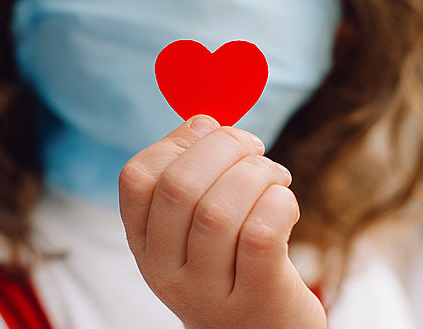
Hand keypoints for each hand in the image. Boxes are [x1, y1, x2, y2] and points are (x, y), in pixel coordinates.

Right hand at [118, 115, 325, 328]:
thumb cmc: (233, 267)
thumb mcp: (196, 228)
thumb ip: (193, 176)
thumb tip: (202, 123)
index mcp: (145, 245)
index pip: (136, 178)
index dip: (178, 142)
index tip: (212, 135)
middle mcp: (166, 272)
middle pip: (179, 186)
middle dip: (225, 147)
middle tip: (254, 150)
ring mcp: (208, 291)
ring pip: (221, 209)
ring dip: (259, 174)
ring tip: (275, 177)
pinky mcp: (256, 299)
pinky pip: (261, 235)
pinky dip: (279, 203)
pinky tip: (286, 205)